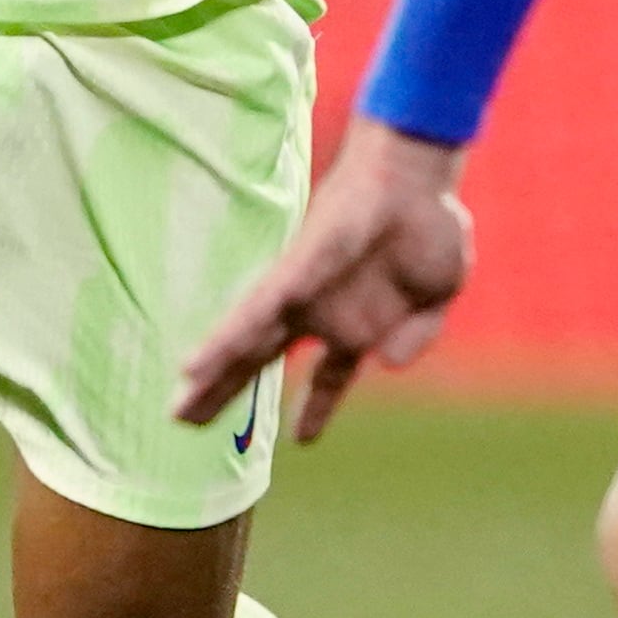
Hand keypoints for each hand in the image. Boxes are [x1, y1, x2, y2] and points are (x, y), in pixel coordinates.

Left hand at [175, 116, 475, 440]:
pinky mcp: (297, 269)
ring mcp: (304, 291)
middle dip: (225, 391)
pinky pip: (257, 309)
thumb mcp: (437, 298)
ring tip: (180, 404)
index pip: (328, 376)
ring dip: (215, 369)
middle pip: (261, 359)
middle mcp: (320, 311)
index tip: (304, 440)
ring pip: (249, 339)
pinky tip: (199, 362)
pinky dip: (230, 336)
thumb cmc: (428, 229)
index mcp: (355, 323)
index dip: (317, 407)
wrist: (419, 178)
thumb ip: (418, 335)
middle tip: (184, 422)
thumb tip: (388, 363)